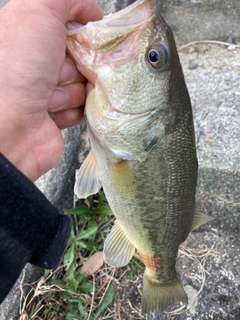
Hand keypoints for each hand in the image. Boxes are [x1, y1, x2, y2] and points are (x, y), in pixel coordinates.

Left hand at [0, 0, 102, 180]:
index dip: (83, 36)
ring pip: (84, 85)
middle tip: (58, 72)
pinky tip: (52, 112)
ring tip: (49, 97)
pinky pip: (81, 108)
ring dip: (71, 91)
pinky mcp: (58, 114)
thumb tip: (89, 10)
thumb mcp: (38, 11)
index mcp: (33, 35)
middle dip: (77, 66)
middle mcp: (40, 62)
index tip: (85, 41)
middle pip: (83, 58)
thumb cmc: (17, 68)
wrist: (9, 125)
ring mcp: (49, 90)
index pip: (74, 30)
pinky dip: (70, 110)